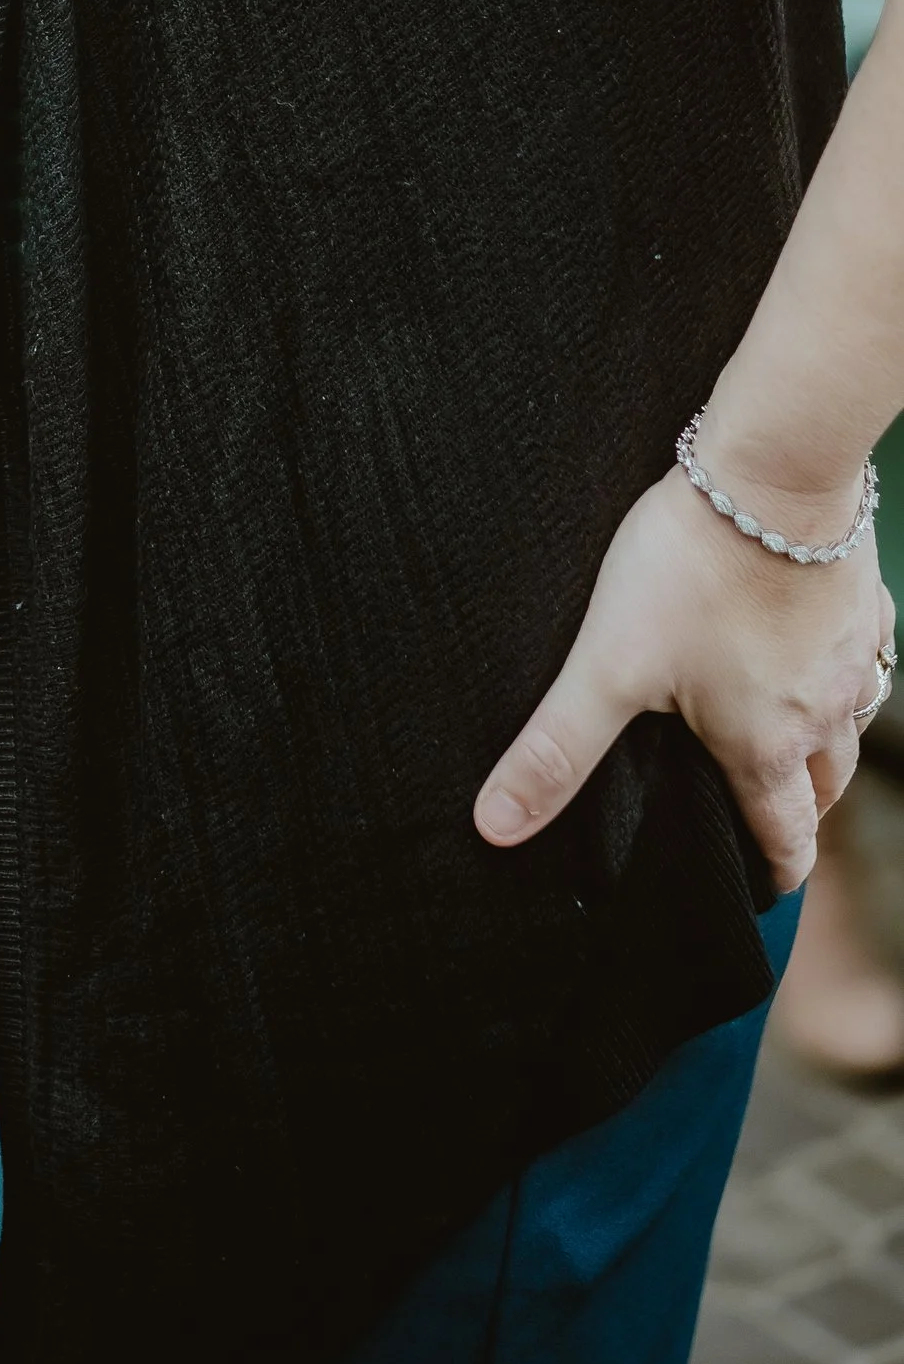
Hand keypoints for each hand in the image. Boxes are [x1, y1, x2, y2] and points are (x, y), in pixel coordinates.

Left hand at [474, 459, 893, 891]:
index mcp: (766, 746)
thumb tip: (497, 827)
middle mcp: (824, 713)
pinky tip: (818, 647)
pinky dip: (845, 669)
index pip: (785, 837)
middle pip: (825, 789)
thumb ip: (556, 749)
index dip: (775, 871)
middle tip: (772, 818)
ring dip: (826, 745)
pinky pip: (868, 654)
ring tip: (792, 742)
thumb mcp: (608, 664)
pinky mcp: (861, 599)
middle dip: (801, 812)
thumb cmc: (689, 569)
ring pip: (851, 724)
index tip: (765, 888)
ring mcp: (851, 655)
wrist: (771, 476)